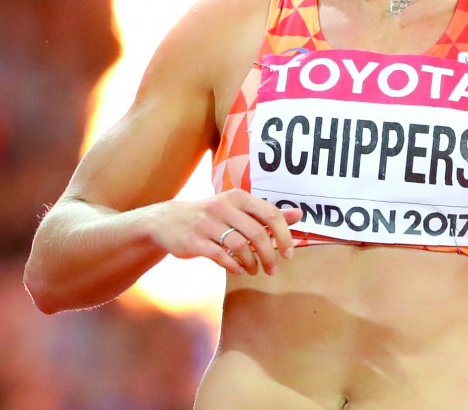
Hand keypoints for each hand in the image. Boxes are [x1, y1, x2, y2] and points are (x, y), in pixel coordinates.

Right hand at [150, 188, 303, 275]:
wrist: (169, 221)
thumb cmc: (212, 216)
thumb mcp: (239, 209)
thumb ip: (267, 213)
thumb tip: (299, 214)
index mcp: (238, 197)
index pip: (270, 213)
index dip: (284, 235)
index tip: (289, 254)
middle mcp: (224, 206)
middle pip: (257, 233)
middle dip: (269, 255)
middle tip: (272, 269)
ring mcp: (208, 223)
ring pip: (240, 246)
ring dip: (252, 262)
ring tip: (255, 270)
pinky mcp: (195, 240)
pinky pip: (221, 256)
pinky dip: (234, 266)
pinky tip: (239, 270)